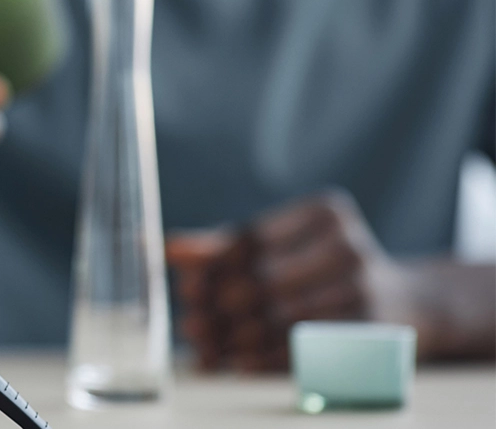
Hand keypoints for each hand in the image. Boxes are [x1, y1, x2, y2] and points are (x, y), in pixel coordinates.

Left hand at [167, 190, 413, 371]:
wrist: (409, 303)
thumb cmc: (323, 267)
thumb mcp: (283, 245)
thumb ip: (224, 246)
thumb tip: (167, 249)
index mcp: (324, 212)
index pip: (252, 239)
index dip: (212, 266)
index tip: (184, 289)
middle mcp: (348, 246)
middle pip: (264, 279)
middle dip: (218, 306)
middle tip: (189, 324)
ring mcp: (365, 290)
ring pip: (280, 317)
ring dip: (234, 338)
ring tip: (203, 349)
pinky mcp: (371, 333)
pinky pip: (304, 348)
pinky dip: (263, 358)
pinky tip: (235, 364)